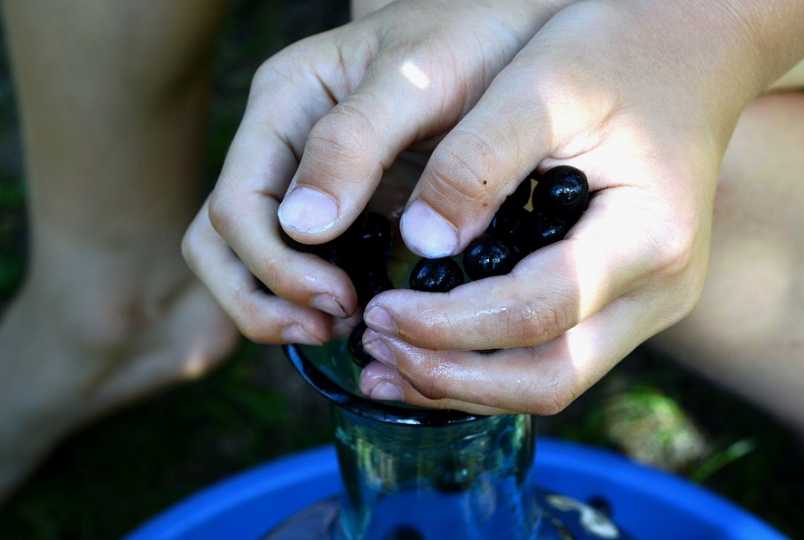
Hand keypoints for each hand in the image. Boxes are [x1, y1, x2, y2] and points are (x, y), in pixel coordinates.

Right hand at [182, 0, 569, 343]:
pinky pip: (302, 261)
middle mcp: (283, 142)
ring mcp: (309, 174)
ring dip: (278, 305)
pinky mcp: (345, 202)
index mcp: (284, 102)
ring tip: (340, 327)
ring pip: (248, 258)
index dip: (278, 268)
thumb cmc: (471, 37)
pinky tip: (362, 310)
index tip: (344, 299)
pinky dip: (314, 297)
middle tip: (336, 325)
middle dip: (267, 297)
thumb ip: (356, 142)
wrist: (513, 28)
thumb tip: (302, 228)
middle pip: (223, 241)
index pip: (237, 208)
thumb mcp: (417, 78)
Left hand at [356, 0, 769, 413]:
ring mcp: (647, 303)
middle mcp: (660, 289)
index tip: (378, 309)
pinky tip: (428, 349)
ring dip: (464, 384)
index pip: (538, 311)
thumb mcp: (539, 84)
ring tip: (384, 362)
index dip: (448, 325)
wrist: (683, 51)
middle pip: (550, 378)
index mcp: (649, 235)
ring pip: (551, 382)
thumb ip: (476, 162)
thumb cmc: (612, 53)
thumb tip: (419, 243)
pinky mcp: (623, 301)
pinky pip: (552, 356)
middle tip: (375, 348)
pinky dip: (485, 365)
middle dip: (452, 377)